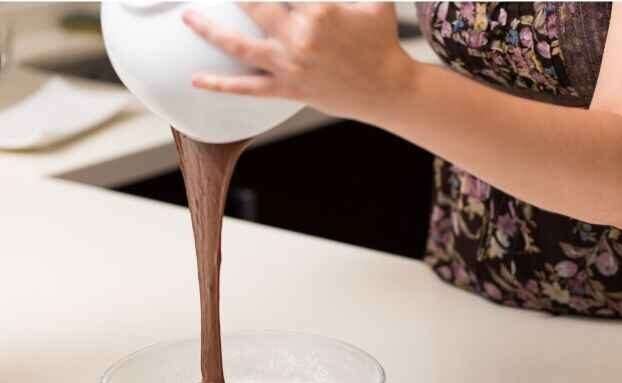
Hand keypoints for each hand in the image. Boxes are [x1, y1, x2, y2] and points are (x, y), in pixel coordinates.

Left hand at [182, 2, 417, 120]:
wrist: (387, 88)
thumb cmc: (381, 41)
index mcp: (317, 10)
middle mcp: (298, 37)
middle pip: (252, 5)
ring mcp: (290, 65)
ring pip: (239, 46)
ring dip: (209, 30)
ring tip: (187, 16)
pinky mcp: (288, 89)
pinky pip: (248, 88)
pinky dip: (220, 85)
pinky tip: (196, 80)